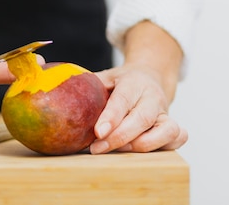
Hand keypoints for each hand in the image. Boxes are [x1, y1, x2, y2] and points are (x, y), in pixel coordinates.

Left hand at [88, 20, 187, 153]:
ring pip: (167, 130)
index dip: (111, 117)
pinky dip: (164, 146)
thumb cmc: (121, 82)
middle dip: (120, 137)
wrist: (150, 76)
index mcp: (133, 81)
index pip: (123, 100)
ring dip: (143, 145)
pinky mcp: (173, 125)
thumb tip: (49, 78)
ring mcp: (165, 112)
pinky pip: (179, 137)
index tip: (98, 132)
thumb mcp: (105, 76)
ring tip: (119, 152)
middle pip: (142, 119)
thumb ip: (84, 82)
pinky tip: (141, 153)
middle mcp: (152, 97)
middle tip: (97, 149)